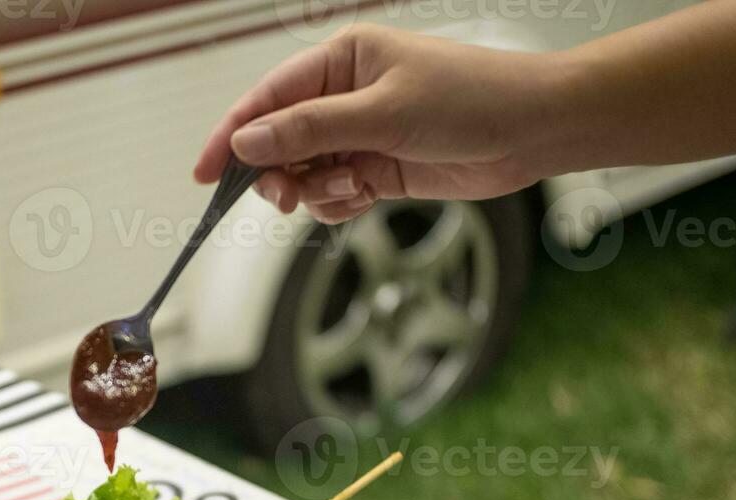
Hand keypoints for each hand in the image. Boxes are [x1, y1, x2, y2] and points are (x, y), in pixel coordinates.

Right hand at [195, 26, 560, 223]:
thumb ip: (308, 130)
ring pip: (304, 173)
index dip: (231, 136)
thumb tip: (245, 144)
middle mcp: (344, 95)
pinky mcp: (377, 168)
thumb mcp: (381, 114)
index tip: (204, 173)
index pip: (267, 99)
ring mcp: (359, 134)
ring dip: (315, 191)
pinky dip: (339, 203)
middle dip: (279, 173)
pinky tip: (364, 198)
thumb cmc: (468, 101)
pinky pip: (332, 193)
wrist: (531, 131)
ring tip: (349, 191)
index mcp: (340, 60)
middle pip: (279, 142)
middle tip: (287, 196)